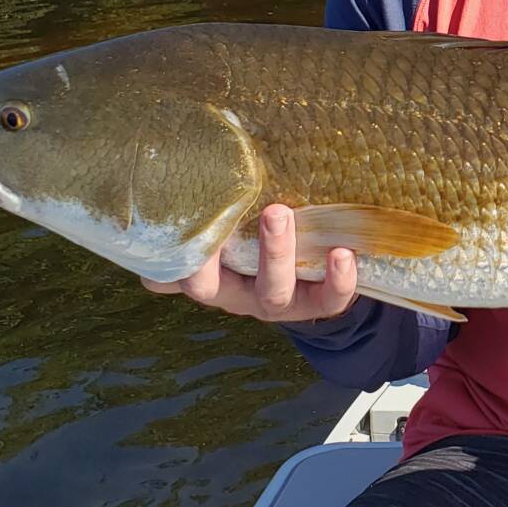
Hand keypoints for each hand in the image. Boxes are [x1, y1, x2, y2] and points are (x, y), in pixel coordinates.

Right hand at [142, 203, 360, 323]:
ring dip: (278, 253)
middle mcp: (238, 295)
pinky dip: (338, 280)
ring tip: (284, 214)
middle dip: (224, 250)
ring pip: (273, 291)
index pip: (181, 278)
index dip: (181, 263)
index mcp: (212, 278)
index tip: (188, 230)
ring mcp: (278, 303)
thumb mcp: (228, 235)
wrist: (310, 281)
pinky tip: (343, 253)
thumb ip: (201, 224)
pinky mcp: (317, 304)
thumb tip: (164, 201)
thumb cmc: (257, 247)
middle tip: (262, 209)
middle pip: (220, 288)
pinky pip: (327, 301)